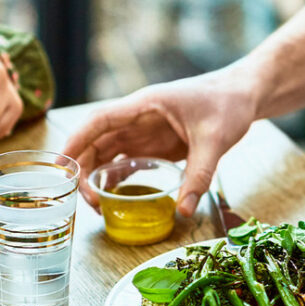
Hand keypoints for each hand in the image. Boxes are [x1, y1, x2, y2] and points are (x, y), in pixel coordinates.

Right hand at [61, 69, 257, 215]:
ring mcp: (146, 131)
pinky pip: (128, 161)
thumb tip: (184, 210)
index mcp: (145, 106)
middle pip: (98, 141)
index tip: (61, 165)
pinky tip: (113, 198)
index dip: (76, 141)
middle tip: (86, 201)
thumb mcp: (215, 140)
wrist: (243, 95)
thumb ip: (199, 175)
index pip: (99, 121)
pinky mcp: (156, 144)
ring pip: (109, 153)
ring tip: (97, 205)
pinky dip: (117, 178)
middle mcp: (138, 118)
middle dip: (84, 169)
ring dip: (98, 176)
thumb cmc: (227, 105)